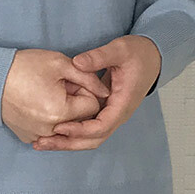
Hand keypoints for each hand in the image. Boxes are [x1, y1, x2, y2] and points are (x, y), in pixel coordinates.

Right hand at [1, 49, 111, 143]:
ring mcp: (37, 136)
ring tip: (46, 93)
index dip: (85, 90)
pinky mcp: (27, 137)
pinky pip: (48, 131)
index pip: (92, 106)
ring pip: (64, 127)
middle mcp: (50, 130)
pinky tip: (36, 104)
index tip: (71, 81)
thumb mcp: (60, 63)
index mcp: (61, 112)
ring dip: (62, 112)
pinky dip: (48, 120)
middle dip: (75, 102)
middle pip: (79, 119)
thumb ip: (88, 77)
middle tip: (58, 86)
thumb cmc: (24, 66)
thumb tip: (106, 92)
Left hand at [31, 35, 160, 151]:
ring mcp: (111, 114)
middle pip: (93, 139)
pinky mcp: (104, 111)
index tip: (59, 127)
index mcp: (123, 103)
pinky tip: (52, 131)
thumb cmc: (138, 53)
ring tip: (41, 142)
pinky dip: (71, 132)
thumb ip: (98, 57)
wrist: (153, 57)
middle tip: (42, 143)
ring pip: (90, 137)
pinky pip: (88, 128)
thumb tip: (76, 63)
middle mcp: (117, 114)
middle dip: (67, 143)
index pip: (101, 127)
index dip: (80, 130)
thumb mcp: (119, 50)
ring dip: (67, 141)